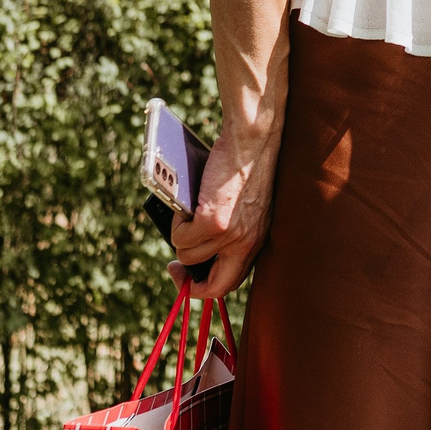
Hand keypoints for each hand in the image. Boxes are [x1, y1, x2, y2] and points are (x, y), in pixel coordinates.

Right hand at [169, 120, 280, 300]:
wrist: (252, 142)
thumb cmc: (247, 166)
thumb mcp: (245, 207)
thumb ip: (229, 229)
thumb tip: (195, 245)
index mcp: (256, 242)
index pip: (231, 282)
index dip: (207, 286)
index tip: (190, 277)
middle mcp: (245, 245)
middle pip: (215, 288)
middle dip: (189, 282)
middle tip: (174, 267)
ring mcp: (229, 236)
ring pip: (188, 256)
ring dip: (179, 238)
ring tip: (184, 215)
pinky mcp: (212, 222)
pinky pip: (180, 237)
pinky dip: (176, 223)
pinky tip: (185, 204)